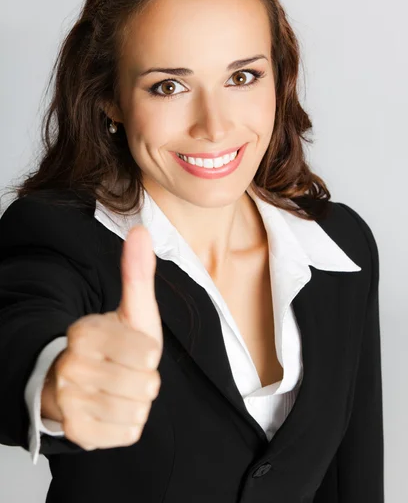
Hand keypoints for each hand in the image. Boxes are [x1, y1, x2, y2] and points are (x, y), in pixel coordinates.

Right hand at [53, 225, 162, 449]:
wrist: (78, 380)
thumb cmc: (114, 343)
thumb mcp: (130, 308)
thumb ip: (136, 272)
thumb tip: (140, 230)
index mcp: (85, 332)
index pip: (148, 352)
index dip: (149, 352)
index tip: (134, 347)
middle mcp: (72, 366)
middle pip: (146, 385)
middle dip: (146, 379)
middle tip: (127, 370)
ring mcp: (70, 401)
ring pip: (138, 411)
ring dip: (138, 402)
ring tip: (121, 389)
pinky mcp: (77, 431)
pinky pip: (128, 434)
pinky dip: (129, 424)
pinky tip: (114, 409)